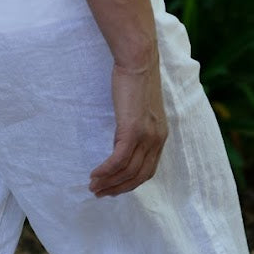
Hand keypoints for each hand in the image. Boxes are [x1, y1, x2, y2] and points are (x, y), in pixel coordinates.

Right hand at [89, 53, 167, 197]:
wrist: (138, 60)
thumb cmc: (136, 79)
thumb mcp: (140, 108)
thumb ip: (136, 126)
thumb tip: (121, 141)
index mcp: (161, 135)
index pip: (147, 170)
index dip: (130, 182)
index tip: (114, 187)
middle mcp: (157, 139)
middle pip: (138, 176)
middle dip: (118, 188)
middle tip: (100, 193)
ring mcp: (146, 136)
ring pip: (127, 171)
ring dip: (108, 182)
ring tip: (93, 186)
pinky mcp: (132, 130)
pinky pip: (118, 160)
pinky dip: (106, 170)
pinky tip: (95, 174)